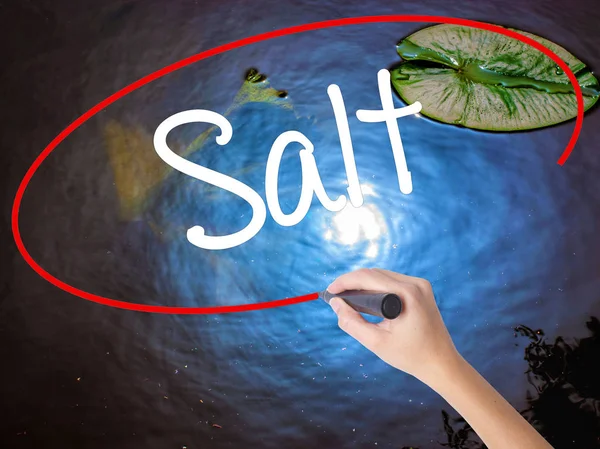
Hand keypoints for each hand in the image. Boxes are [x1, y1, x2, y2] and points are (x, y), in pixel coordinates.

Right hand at [327, 268, 459, 382]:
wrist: (441, 363)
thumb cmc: (410, 356)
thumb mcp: (376, 342)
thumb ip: (351, 322)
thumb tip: (335, 304)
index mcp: (407, 293)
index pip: (367, 277)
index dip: (344, 282)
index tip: (329, 292)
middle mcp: (415, 283)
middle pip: (374, 273)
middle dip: (352, 283)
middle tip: (335, 298)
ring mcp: (420, 285)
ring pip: (382, 275)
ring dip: (363, 284)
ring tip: (347, 300)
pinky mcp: (421, 289)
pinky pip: (392, 282)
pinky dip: (376, 288)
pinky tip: (365, 301)